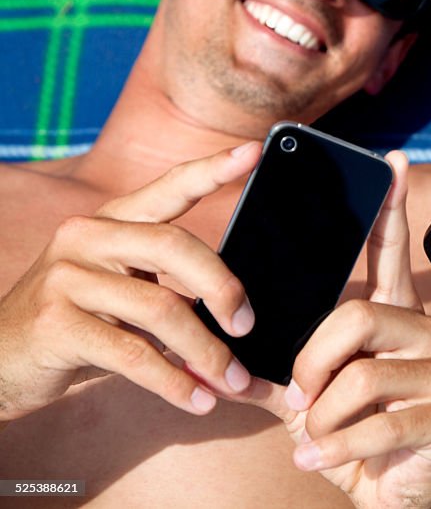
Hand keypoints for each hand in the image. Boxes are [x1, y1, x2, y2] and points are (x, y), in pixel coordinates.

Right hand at [0, 143, 261, 419]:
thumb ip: (170, 288)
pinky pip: (133, 354)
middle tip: (247, 326)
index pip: (169, 186)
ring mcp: (67, 277)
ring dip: (207, 352)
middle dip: (223, 289)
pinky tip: (196, 400)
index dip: (212, 169)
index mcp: (113, 220)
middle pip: (175, 247)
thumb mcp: (121, 290)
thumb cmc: (77, 323)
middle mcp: (88, 236)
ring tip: (232, 380)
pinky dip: (174, 382)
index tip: (254, 152)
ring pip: (162, 309)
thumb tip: (239, 314)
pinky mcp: (55, 323)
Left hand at [235, 152, 430, 507]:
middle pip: (355, 318)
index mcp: (398, 321)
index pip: (391, 254)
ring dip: (320, 416)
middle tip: (302, 397)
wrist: (393, 499)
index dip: (390, 210)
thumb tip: (226, 356)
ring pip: (357, 375)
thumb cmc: (354, 440)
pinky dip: (331, 448)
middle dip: (311, 364)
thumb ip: (280, 371)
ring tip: (317, 435)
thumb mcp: (310, 401)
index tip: (390, 162)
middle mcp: (429, 336)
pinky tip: (318, 459)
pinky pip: (371, 422)